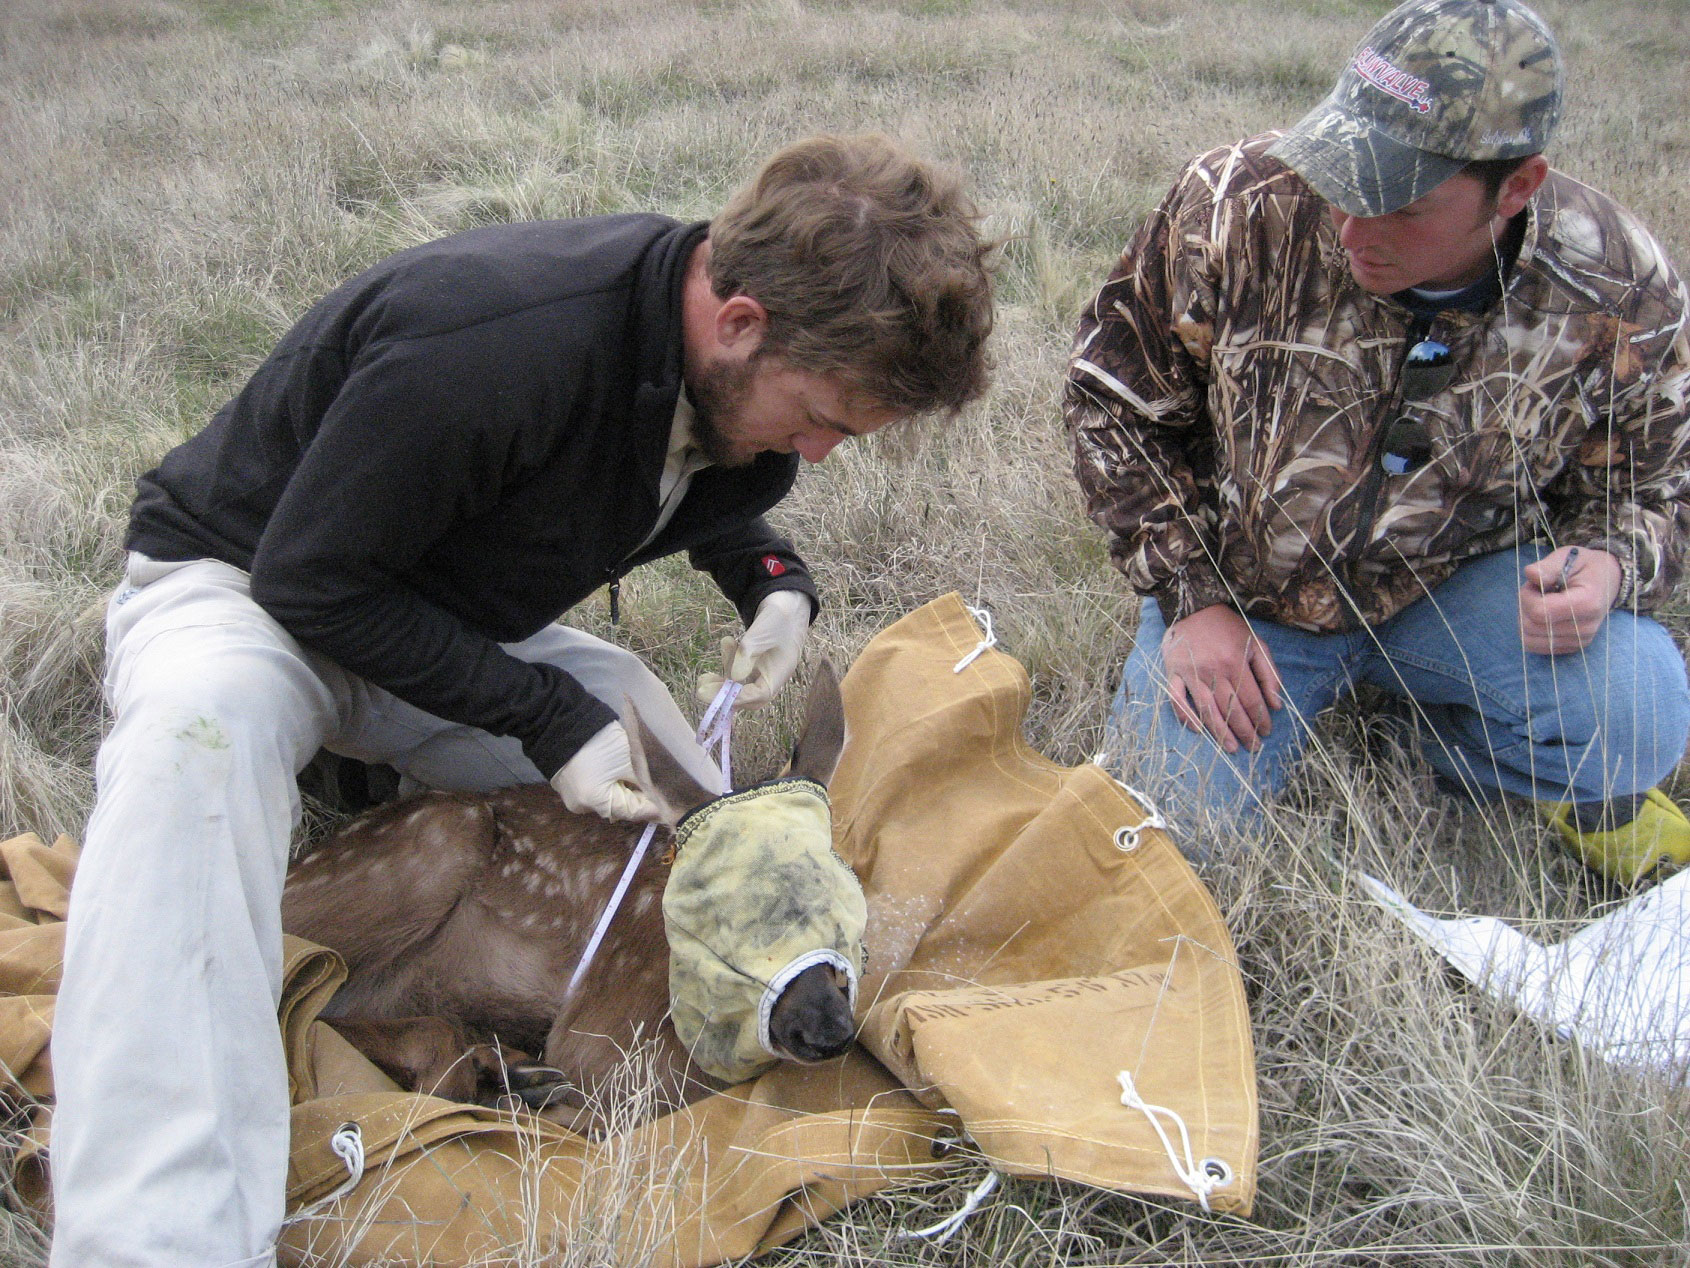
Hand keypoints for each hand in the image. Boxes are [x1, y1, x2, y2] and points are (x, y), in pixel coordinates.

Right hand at [548, 721, 659, 821]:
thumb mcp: (628, 761)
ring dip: (624, 789)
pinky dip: (609, 784)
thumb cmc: (598, 741)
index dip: (653, 805)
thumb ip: (644, 783)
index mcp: (595, 802)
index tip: (671, 802)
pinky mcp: (568, 786)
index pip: (633, 811)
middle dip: (638, 796)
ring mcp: (573, 797)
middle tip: (657, 787)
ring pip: (608, 798)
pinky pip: (595, 789)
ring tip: (638, 777)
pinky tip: (618, 772)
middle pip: (620, 806)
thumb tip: (659, 799)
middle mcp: (582, 806)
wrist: (561, 720)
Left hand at [696, 590, 810, 709]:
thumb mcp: (763, 632)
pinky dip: (728, 660)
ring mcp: (761, 672)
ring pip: (738, 684)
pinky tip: (727, 642)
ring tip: (721, 650)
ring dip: (723, 673)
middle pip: (746, 696)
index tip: (712, 693)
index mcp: (778, 675)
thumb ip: (748, 653)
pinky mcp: (752, 665)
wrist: (786, 605)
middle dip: (722, 693)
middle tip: (700, 688)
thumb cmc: (779, 618)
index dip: (736, 697)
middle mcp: (769, 679)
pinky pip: (736, 671)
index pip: (758, 695)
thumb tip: (734, 677)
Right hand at [1161, 604, 1282, 753]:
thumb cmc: (1228, 627)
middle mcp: (1213, 671)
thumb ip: (1268, 672)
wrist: (1194, 607)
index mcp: (1235, 662)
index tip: (1266, 732)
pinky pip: (1177, 700)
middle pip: (1231, 709)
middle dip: (1244, 731)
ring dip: (1220, 732)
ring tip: (1231, 748)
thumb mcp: (1255, 643)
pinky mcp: (1173, 673)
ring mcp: (1191, 673)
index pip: (1251, 700)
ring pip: (1207, 710)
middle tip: (1253, 747)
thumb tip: (1276, 704)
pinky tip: (1197, 731)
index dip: (1260, 719)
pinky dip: (1186, 717)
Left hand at [1519, 546, 1620, 654]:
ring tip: (1540, 602)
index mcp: (1587, 603)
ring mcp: (1580, 641)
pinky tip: (1544, 616)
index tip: (1535, 583)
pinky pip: (1536, 646)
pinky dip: (1531, 631)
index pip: (1539, 612)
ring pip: (1529, 639)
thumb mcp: (1568, 556)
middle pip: (1530, 627)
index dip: (1527, 596)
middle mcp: (1586, 628)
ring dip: (1525, 619)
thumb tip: (1531, 574)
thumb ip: (1549, 566)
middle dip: (1524, 606)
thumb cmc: (1585, 566)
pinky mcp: (1573, 647)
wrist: (1608, 580)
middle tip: (1537, 591)